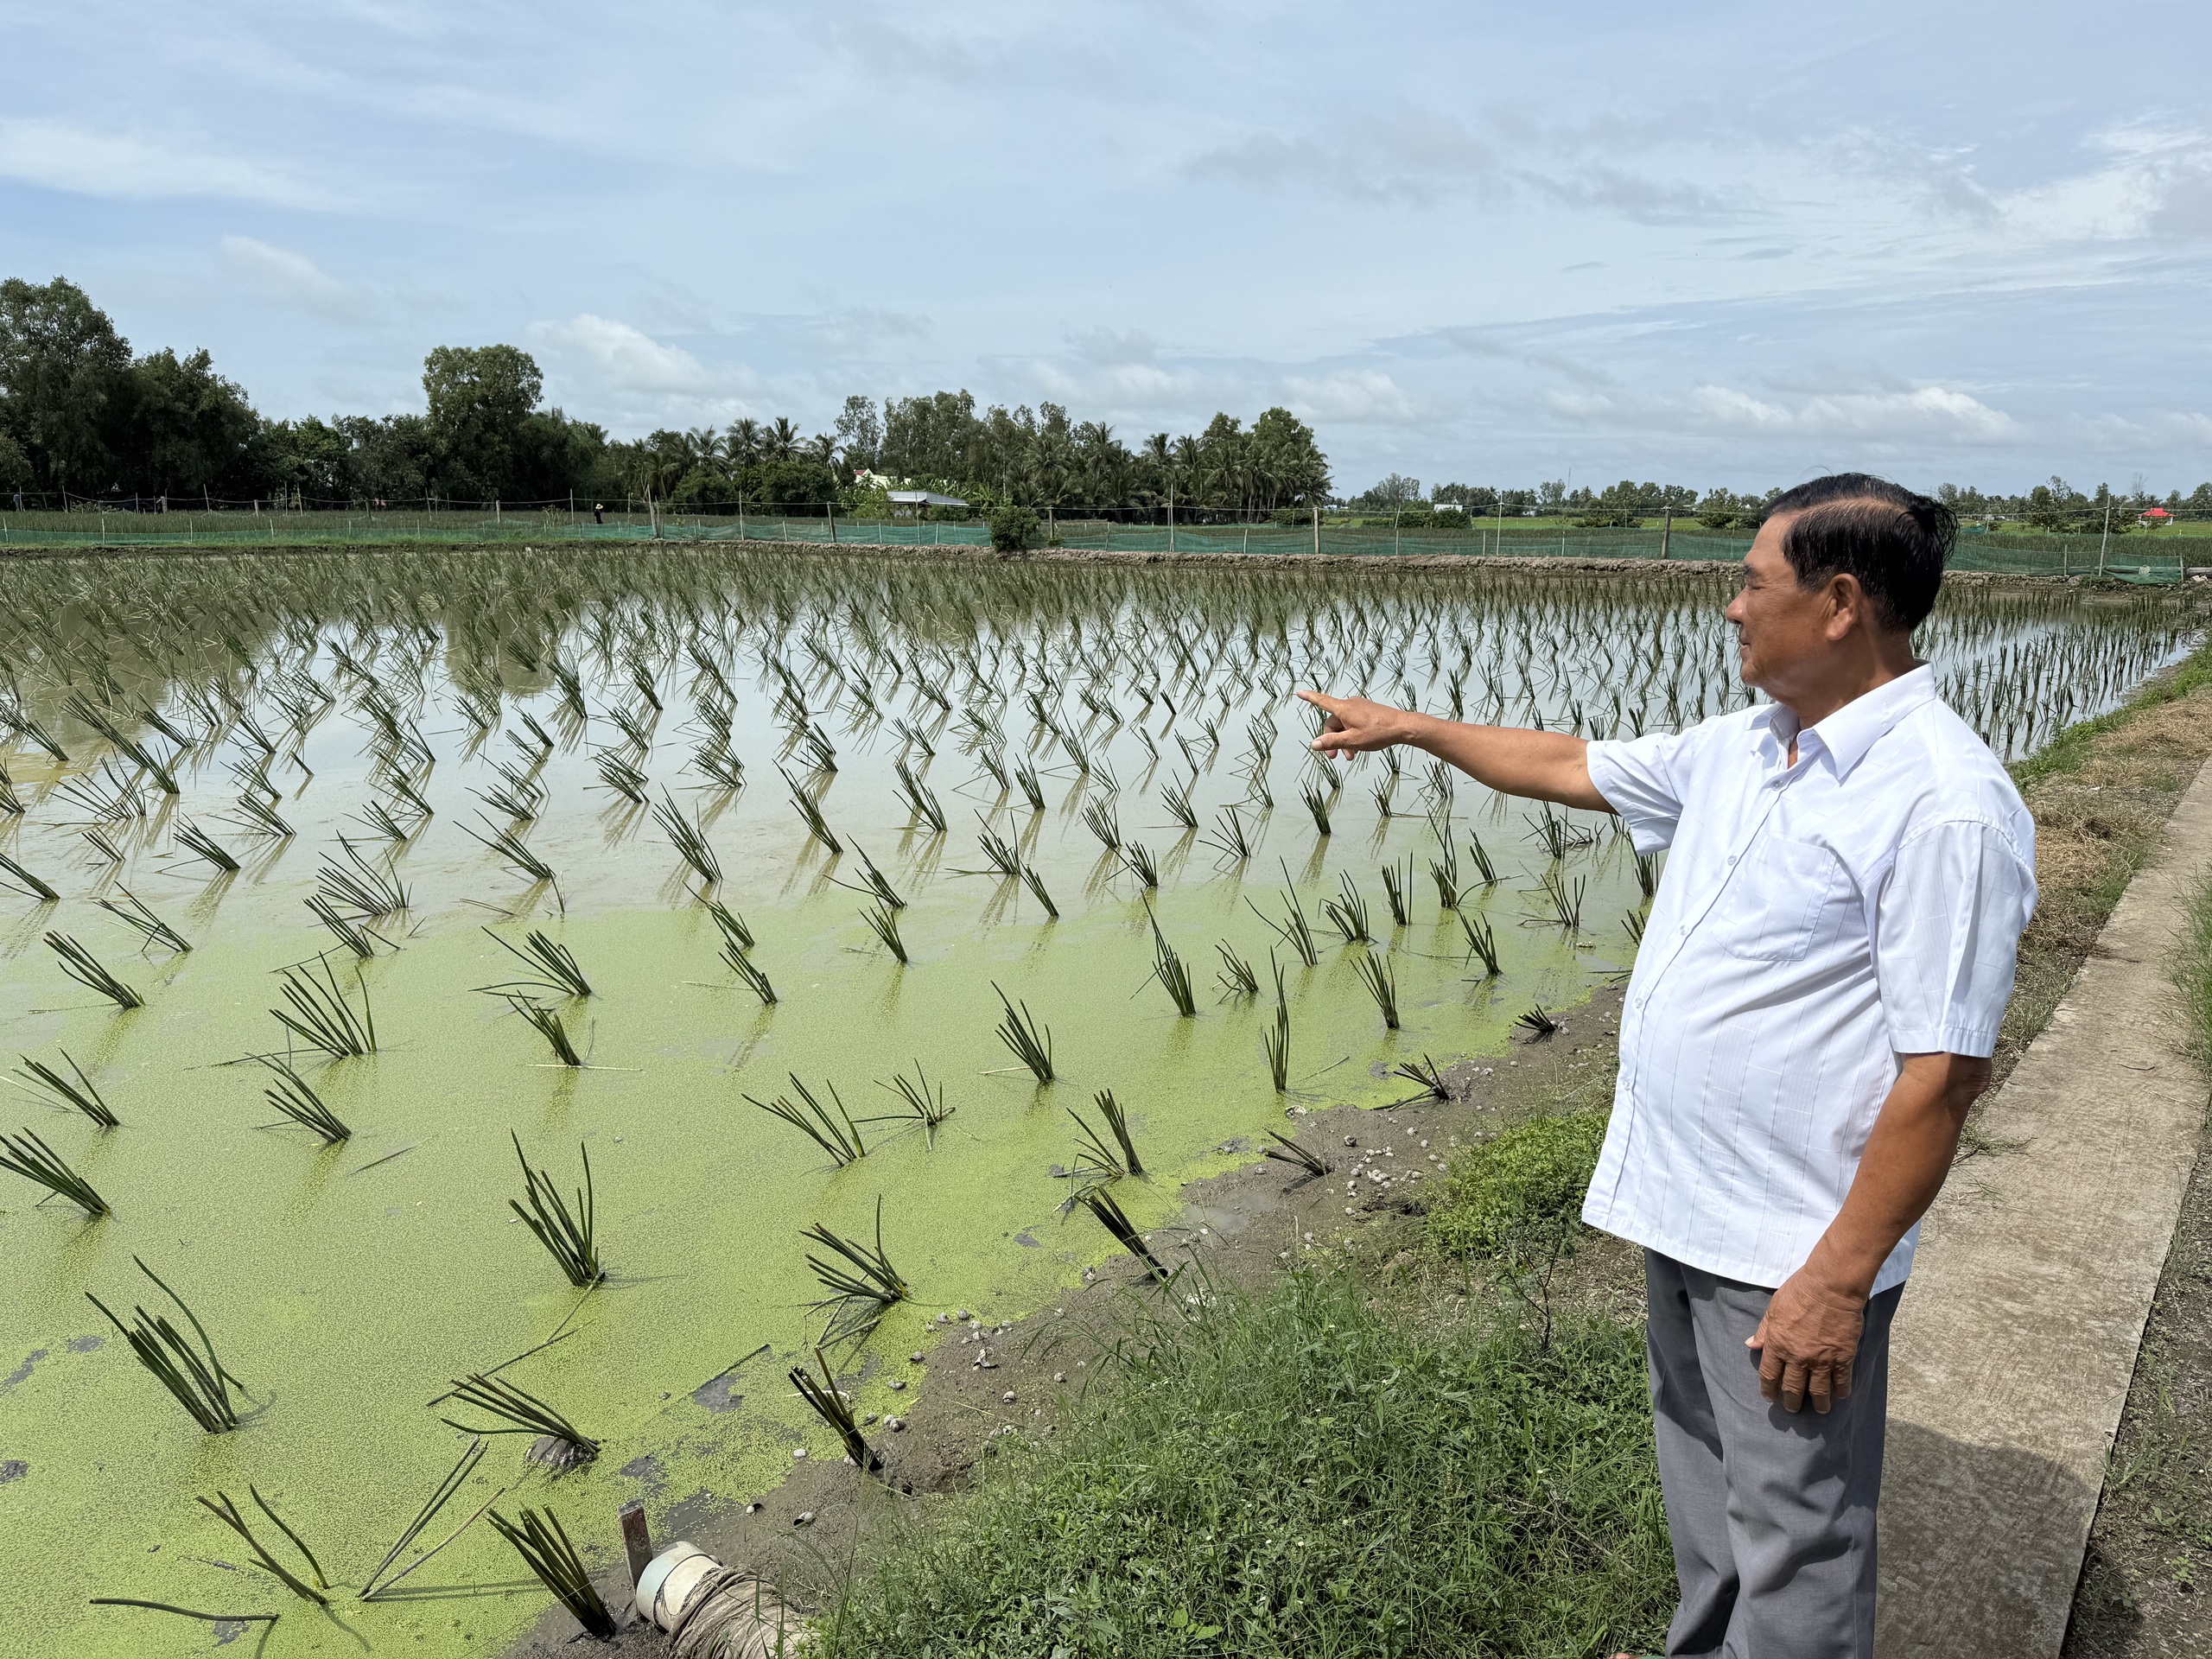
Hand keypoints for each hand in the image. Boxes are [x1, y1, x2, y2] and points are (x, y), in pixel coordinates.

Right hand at [1296, 689, 1422, 758]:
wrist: (1402, 727)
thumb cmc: (1378, 732)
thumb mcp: (1352, 741)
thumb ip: (1332, 742)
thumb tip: (1314, 744)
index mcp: (1344, 709)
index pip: (1322, 701)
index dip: (1309, 698)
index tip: (1299, 692)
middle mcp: (1350, 705)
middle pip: (1333, 723)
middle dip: (1333, 740)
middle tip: (1336, 757)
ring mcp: (1360, 708)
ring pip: (1344, 725)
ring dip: (1344, 741)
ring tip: (1351, 756)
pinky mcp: (1368, 712)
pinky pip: (1354, 723)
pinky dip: (1352, 735)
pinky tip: (1359, 748)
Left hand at [1747, 1268, 1865, 1412]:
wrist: (1830, 1287)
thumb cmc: (1800, 1292)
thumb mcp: (1774, 1308)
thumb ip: (1764, 1330)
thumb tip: (1750, 1344)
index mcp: (1777, 1344)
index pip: (1769, 1374)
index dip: (1768, 1389)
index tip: (1770, 1397)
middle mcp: (1797, 1357)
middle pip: (1792, 1388)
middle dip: (1791, 1402)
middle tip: (1792, 1408)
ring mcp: (1821, 1359)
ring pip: (1818, 1391)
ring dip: (1819, 1403)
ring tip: (1821, 1409)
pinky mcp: (1843, 1358)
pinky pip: (1841, 1381)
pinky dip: (1841, 1391)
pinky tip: (1840, 1395)